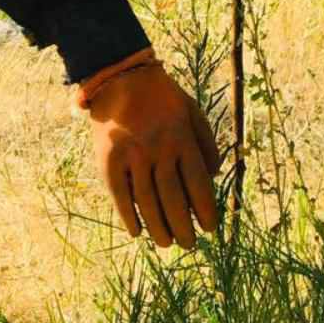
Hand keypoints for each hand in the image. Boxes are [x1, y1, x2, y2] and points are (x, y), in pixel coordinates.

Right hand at [88, 64, 222, 248]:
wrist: (121, 77)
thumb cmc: (163, 97)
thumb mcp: (192, 111)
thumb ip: (205, 143)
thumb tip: (215, 176)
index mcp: (181, 137)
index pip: (197, 182)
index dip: (204, 209)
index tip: (209, 228)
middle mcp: (159, 148)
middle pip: (173, 197)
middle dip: (183, 226)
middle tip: (189, 244)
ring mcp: (132, 155)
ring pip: (147, 201)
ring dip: (158, 227)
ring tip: (167, 243)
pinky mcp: (108, 160)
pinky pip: (119, 195)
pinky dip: (128, 216)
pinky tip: (137, 232)